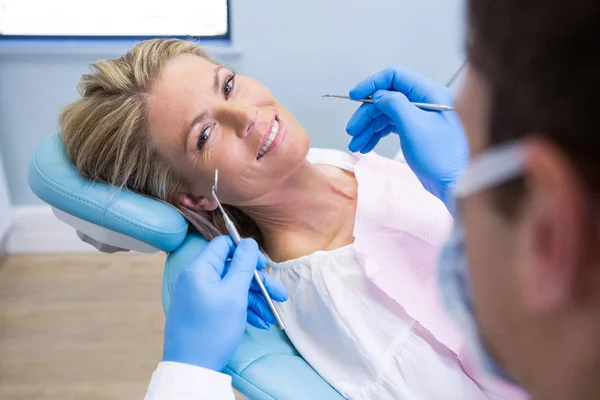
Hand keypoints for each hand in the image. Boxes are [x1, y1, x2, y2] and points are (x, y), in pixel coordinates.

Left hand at [162, 236, 287, 370]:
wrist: (191, 368)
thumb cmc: (212, 330)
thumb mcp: (234, 294)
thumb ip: (243, 264)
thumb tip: (248, 241)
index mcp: (199, 268)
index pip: (223, 244)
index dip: (246, 251)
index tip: (264, 265)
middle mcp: (194, 278)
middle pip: (231, 268)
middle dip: (257, 282)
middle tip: (278, 294)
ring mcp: (196, 295)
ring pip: (230, 287)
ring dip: (253, 298)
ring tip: (271, 315)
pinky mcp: (199, 310)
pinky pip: (223, 301)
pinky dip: (241, 308)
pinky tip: (258, 322)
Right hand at [345, 65, 468, 205]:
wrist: (454, 183)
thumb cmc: (441, 156)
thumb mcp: (414, 126)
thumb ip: (394, 104)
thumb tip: (378, 94)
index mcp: (429, 93)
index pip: (395, 77)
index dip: (372, 84)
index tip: (355, 95)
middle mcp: (424, 102)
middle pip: (386, 99)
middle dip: (366, 114)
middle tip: (352, 130)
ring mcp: (419, 117)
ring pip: (386, 115)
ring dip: (368, 128)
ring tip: (355, 144)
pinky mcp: (415, 132)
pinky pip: (390, 127)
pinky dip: (376, 136)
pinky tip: (366, 146)